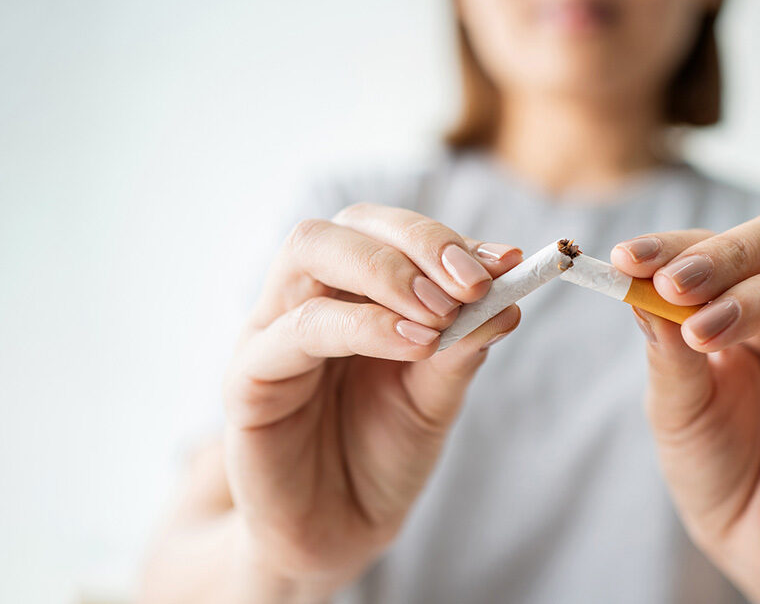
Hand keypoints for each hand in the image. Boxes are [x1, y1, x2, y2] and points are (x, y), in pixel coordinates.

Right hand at [223, 204, 522, 591]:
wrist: (339, 533)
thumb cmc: (382, 456)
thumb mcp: (437, 394)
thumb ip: (464, 341)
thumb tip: (510, 291)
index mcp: (351, 293)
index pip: (389, 231)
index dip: (445, 237)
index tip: (503, 260)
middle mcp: (305, 298)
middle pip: (346, 225)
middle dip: (418, 242)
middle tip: (473, 282)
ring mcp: (271, 332)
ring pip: (310, 252)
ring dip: (388, 271)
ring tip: (443, 313)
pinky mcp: (249, 378)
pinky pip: (297, 329)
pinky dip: (363, 325)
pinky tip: (416, 344)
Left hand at [612, 203, 759, 602]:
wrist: (756, 542)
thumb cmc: (715, 463)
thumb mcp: (676, 406)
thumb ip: (667, 346)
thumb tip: (637, 282)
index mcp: (751, 298)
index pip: (726, 242)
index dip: (680, 244)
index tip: (630, 258)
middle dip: (731, 252)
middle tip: (675, 286)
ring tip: (707, 332)